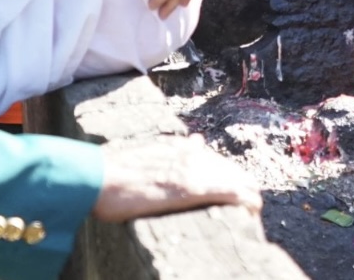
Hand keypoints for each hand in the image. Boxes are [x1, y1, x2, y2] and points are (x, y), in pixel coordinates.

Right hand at [92, 135, 261, 221]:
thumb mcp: (149, 152)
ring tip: (255, 212)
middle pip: (235, 171)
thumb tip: (199, 140)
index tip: (238, 191)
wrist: (98, 177)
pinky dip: (245, 201)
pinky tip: (253, 211)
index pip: (221, 162)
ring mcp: (194, 171)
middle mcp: (194, 155)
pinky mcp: (191, 188)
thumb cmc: (114, 170)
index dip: (232, 178)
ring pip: (238, 180)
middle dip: (245, 188)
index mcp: (184, 148)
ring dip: (249, 196)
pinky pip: (231, 193)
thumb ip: (175, 150)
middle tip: (249, 206)